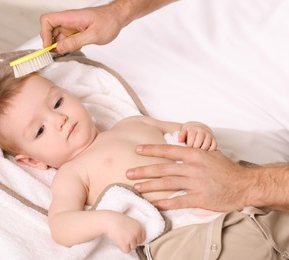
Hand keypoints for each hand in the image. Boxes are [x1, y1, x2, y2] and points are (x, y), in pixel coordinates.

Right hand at [40, 4, 123, 53]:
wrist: (117, 17)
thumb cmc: (108, 21)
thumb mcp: (94, 35)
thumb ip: (76, 42)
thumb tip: (60, 47)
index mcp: (70, 17)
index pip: (47, 20)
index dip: (45, 34)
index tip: (49, 47)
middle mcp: (68, 21)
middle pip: (49, 30)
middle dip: (51, 44)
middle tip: (58, 53)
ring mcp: (71, 26)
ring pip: (57, 37)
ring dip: (60, 47)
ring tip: (70, 52)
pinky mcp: (75, 32)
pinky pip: (65, 39)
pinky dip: (67, 46)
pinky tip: (76, 49)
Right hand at [106, 213, 144, 252]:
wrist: (108, 220)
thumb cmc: (116, 219)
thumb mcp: (129, 220)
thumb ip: (134, 228)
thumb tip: (134, 235)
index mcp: (139, 226)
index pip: (143, 237)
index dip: (137, 239)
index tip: (132, 238)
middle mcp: (137, 232)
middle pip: (137, 243)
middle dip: (131, 242)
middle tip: (124, 237)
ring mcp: (132, 238)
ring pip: (132, 247)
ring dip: (126, 245)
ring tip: (120, 238)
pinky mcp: (126, 244)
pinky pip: (127, 250)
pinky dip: (122, 248)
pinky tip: (119, 241)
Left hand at [127, 144, 253, 211]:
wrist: (244, 184)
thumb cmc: (225, 168)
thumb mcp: (209, 153)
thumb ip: (191, 151)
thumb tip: (177, 145)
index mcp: (194, 154)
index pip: (168, 150)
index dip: (151, 150)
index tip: (137, 149)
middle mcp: (193, 167)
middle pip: (163, 168)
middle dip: (143, 170)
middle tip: (128, 173)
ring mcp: (196, 183)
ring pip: (167, 184)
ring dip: (150, 186)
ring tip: (136, 187)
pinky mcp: (200, 198)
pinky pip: (179, 201)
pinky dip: (165, 203)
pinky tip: (154, 204)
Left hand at [179, 121, 216, 150]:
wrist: (199, 128)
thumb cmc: (190, 131)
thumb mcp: (184, 131)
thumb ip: (181, 135)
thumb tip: (180, 140)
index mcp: (194, 128)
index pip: (191, 138)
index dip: (188, 145)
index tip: (187, 149)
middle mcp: (203, 131)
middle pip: (199, 142)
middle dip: (194, 149)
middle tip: (192, 152)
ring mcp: (209, 135)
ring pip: (206, 145)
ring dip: (201, 151)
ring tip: (197, 153)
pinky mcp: (214, 139)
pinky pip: (214, 146)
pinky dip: (209, 151)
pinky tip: (204, 152)